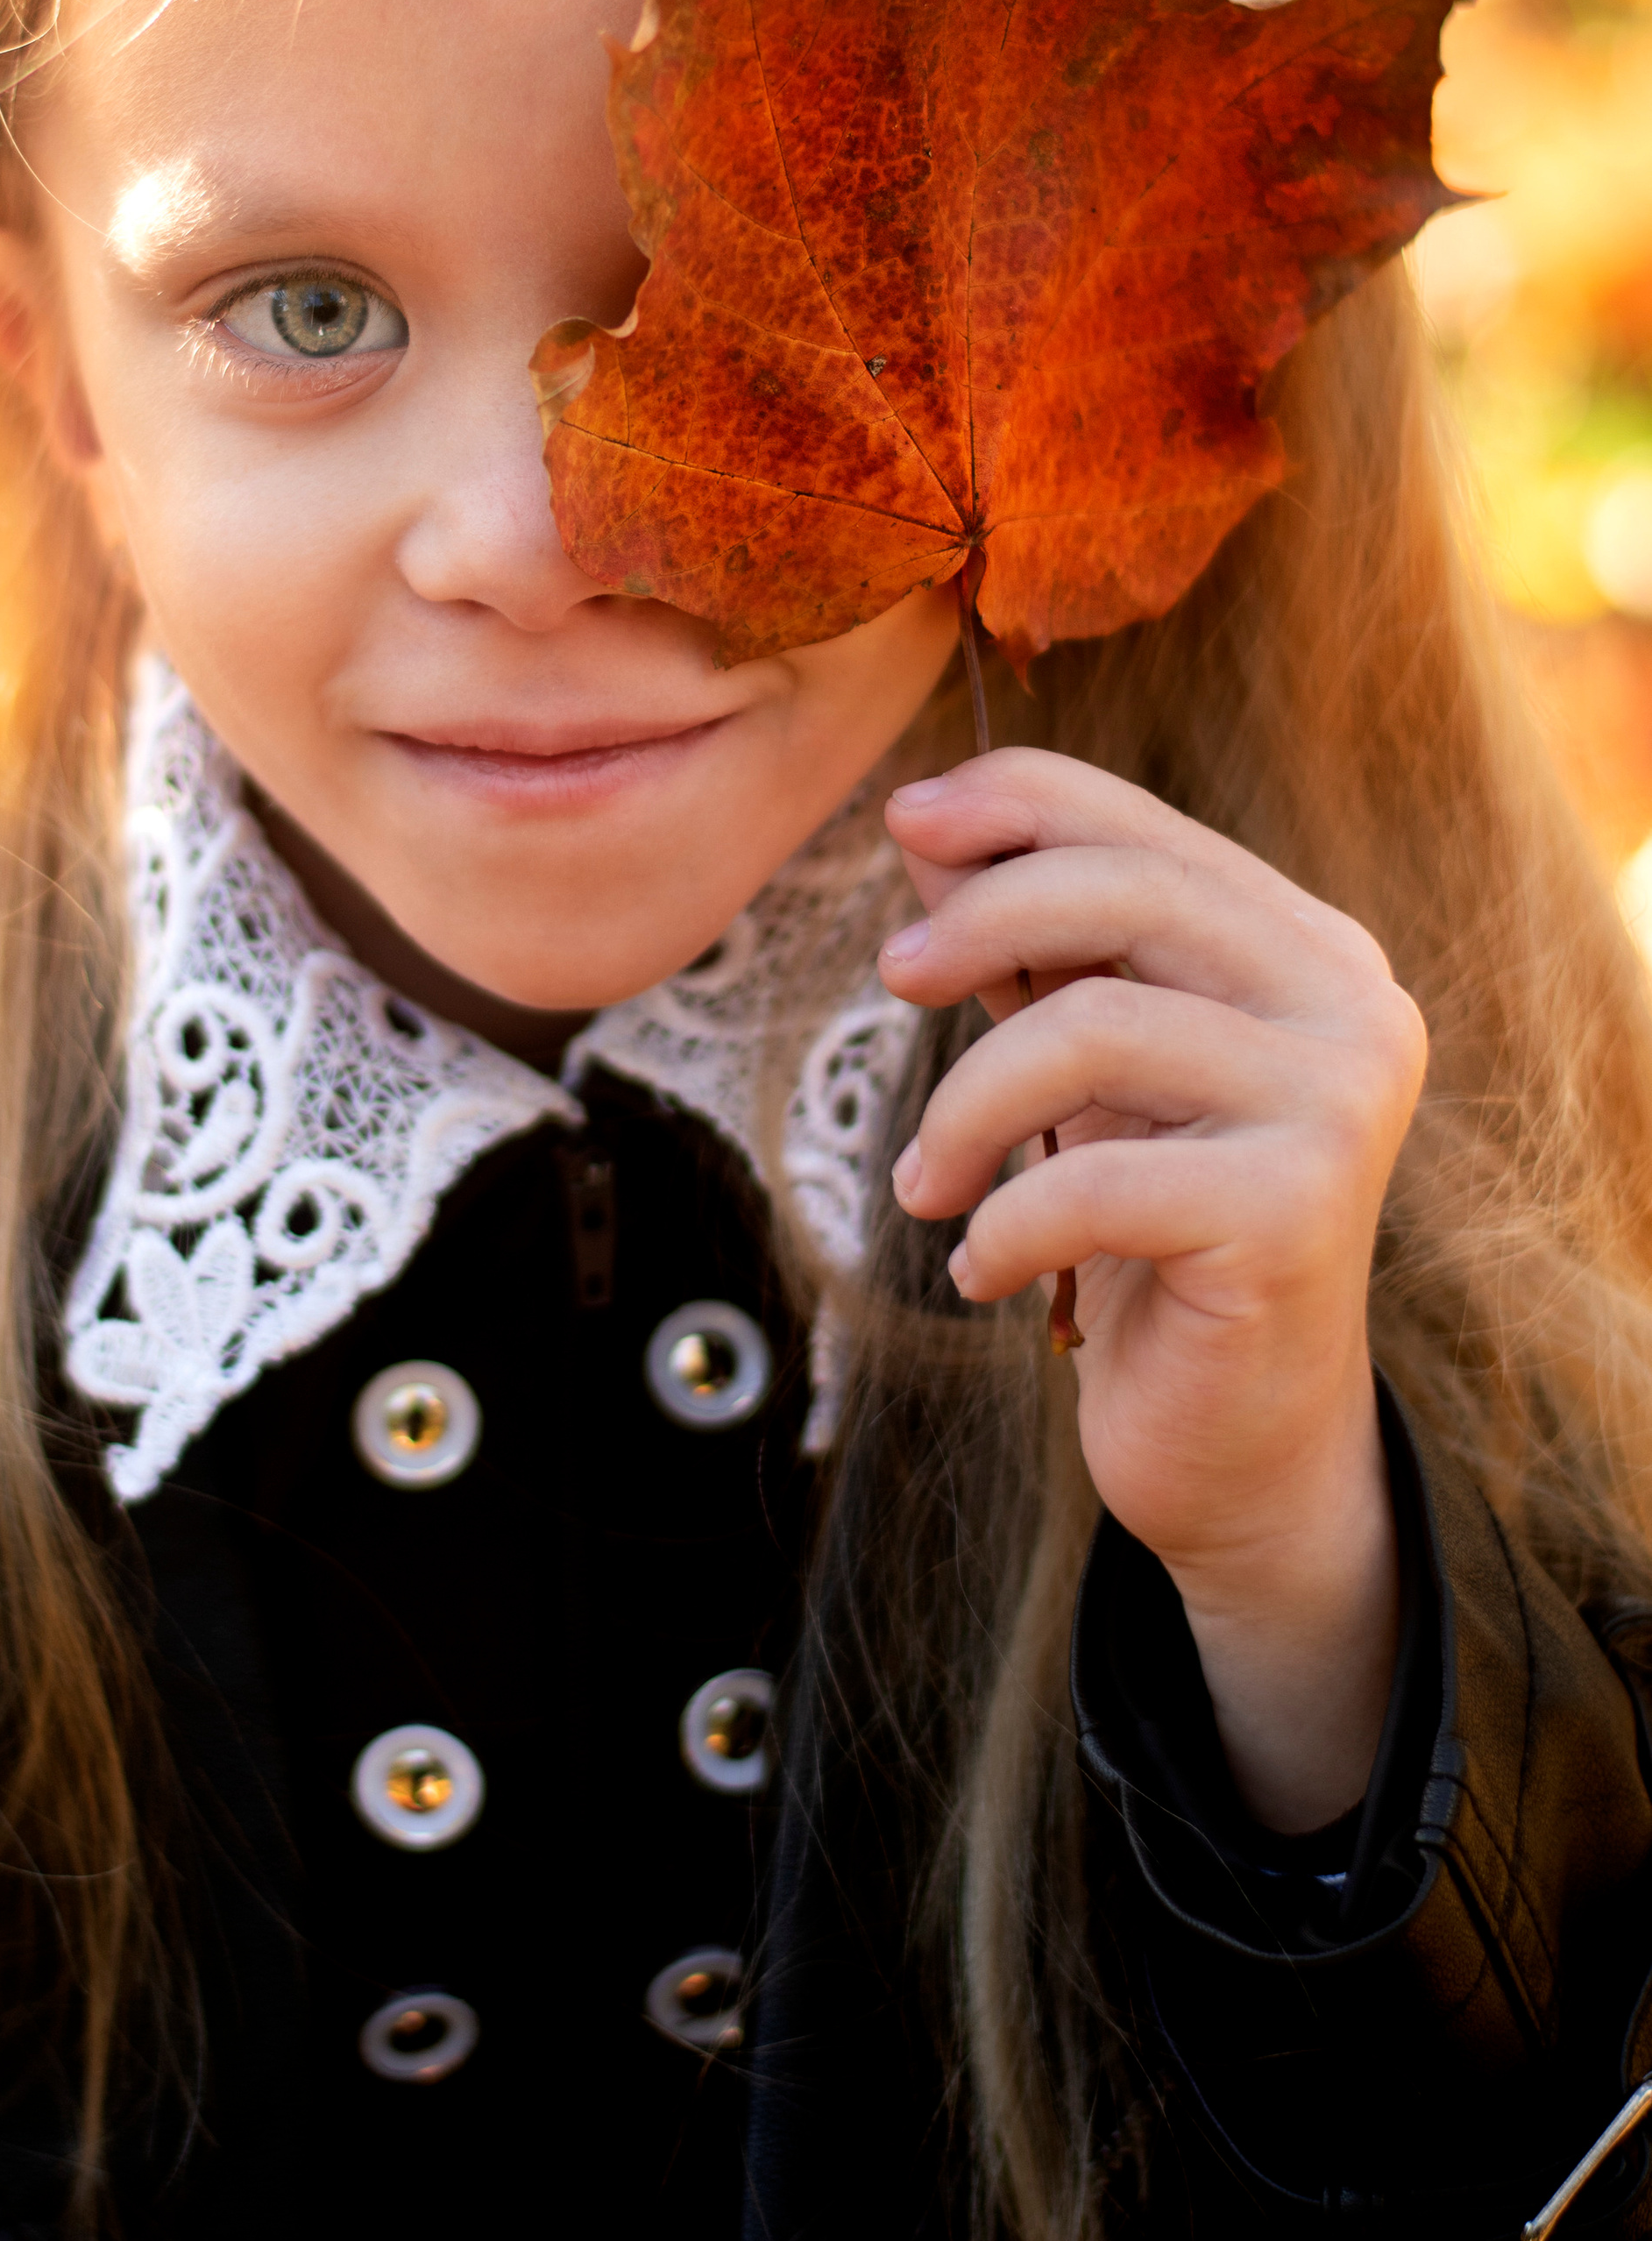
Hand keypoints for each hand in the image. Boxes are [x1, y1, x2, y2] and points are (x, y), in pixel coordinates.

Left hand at [879, 750, 1426, 1832]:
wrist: (1238, 1437)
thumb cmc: (1149, 1232)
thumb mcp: (1083, 1066)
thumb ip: (1029, 947)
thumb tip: (921, 823)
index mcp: (1308, 949)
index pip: (1147, 830)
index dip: (1017, 803)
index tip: (902, 820)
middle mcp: (1350, 1007)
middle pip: (1127, 894)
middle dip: (980, 920)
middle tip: (890, 981)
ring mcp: (1338, 1107)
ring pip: (1092, 1027)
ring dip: (967, 1105)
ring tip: (924, 1181)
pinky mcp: (1299, 1213)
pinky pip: (1092, 1179)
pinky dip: (1004, 1223)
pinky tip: (979, 1268)